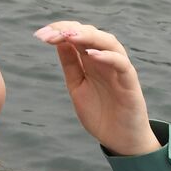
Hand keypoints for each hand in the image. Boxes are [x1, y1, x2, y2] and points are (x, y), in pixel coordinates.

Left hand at [34, 22, 161, 156]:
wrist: (120, 139)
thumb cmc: (100, 113)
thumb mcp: (77, 86)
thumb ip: (71, 64)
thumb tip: (58, 41)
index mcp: (91, 60)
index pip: (77, 36)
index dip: (60, 31)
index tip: (41, 35)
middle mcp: (105, 60)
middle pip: (91, 34)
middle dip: (69, 30)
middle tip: (50, 34)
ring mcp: (118, 69)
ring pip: (108, 42)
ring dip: (88, 36)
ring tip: (69, 36)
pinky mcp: (130, 82)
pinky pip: (121, 63)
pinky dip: (108, 56)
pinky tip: (91, 55)